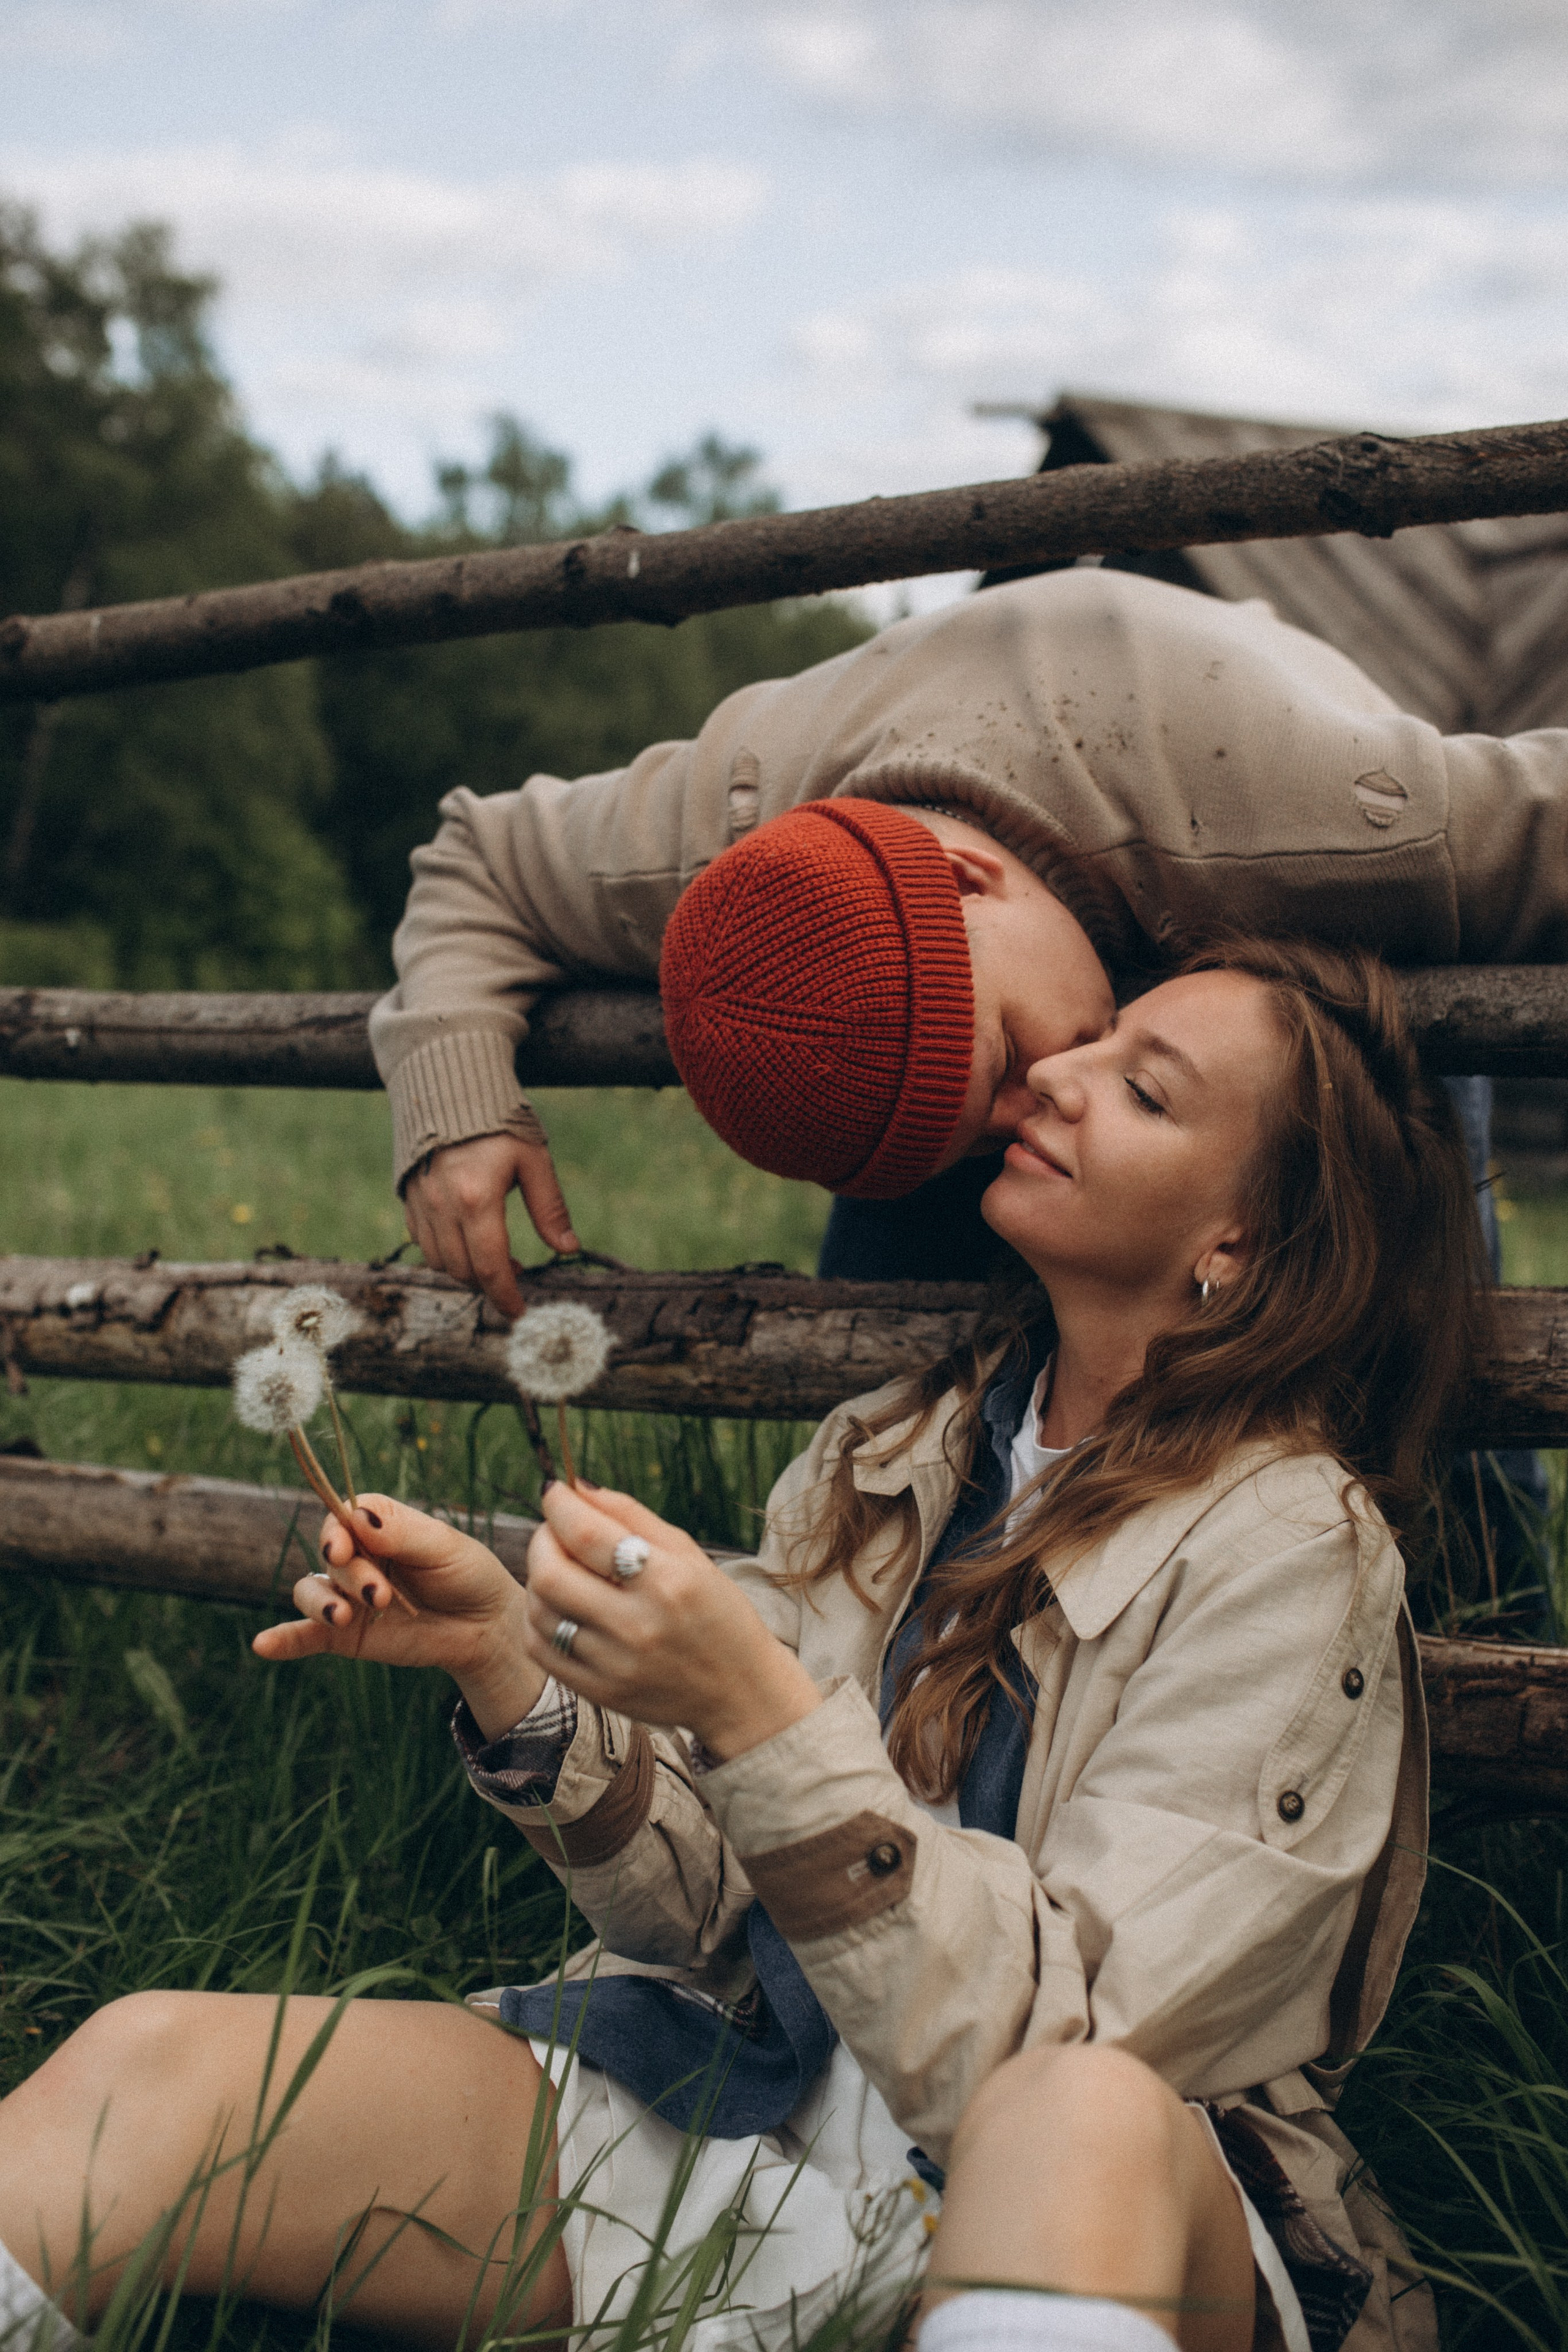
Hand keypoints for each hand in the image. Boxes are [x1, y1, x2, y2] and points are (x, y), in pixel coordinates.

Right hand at [252, 1493, 546, 1737]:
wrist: (486, 1628)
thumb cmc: (468, 1575)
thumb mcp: (443, 1548)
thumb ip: (400, 1534)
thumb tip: (356, 1516)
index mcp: (379, 1526)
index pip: (341, 1515)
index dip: (336, 1529)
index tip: (343, 1545)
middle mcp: (357, 1557)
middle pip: (331, 1557)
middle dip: (351, 1575)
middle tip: (380, 1596)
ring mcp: (348, 1596)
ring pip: (311, 1591)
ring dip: (319, 1603)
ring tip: (342, 1617)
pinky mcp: (346, 1635)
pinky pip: (305, 1635)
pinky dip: (283, 1639)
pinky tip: (264, 1645)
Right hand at [403, 1132, 579, 1317]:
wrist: (449, 1085)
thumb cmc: (499, 1121)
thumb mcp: (534, 1159)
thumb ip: (550, 1208)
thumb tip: (568, 1248)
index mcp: (478, 1198)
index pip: (490, 1267)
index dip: (506, 1296)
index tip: (520, 1312)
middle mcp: (443, 1206)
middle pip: (463, 1271)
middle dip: (489, 1285)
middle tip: (516, 1276)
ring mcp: (421, 1203)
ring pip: (439, 1262)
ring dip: (466, 1271)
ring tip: (494, 1257)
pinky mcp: (408, 1197)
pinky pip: (422, 1243)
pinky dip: (444, 1253)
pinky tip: (467, 1240)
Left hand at [521, 1482, 820, 1761]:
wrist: (740, 1692)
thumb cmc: (717, 1612)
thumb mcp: (689, 1554)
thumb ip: (631, 1515)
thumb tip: (578, 1487)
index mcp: (668, 1582)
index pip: (588, 1535)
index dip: (560, 1506)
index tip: (555, 1492)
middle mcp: (639, 1626)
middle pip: (551, 1574)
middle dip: (542, 1540)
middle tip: (554, 1531)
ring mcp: (616, 1665)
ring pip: (540, 1611)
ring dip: (538, 1578)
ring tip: (561, 1568)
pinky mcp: (600, 1692)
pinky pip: (541, 1650)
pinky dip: (537, 1620)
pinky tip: (557, 1606)